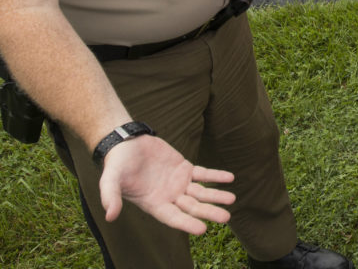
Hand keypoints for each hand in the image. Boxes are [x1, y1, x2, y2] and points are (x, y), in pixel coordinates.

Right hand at [99, 135, 235, 234]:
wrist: (127, 144)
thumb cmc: (117, 165)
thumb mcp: (110, 180)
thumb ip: (111, 197)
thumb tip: (109, 216)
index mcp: (153, 204)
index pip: (173, 218)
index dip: (187, 224)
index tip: (202, 229)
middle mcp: (169, 197)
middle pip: (192, 207)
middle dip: (209, 212)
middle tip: (226, 218)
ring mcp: (178, 183)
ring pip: (201, 192)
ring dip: (216, 195)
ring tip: (231, 199)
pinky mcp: (184, 168)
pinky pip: (203, 174)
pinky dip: (216, 176)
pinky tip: (229, 178)